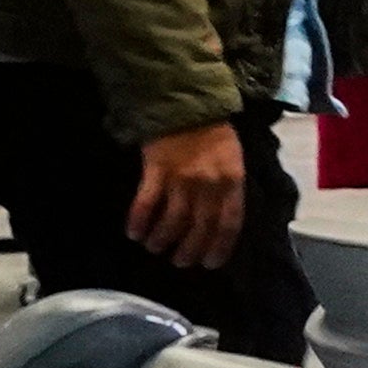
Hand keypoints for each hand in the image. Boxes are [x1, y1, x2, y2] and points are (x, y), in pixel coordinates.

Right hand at [125, 123, 249, 272]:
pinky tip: (134, 233)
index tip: (209, 263)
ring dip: (162, 239)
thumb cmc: (213, 133)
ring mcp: (181, 177)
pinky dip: (139, 221)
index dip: (219, 247)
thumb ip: (230, 188)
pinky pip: (146, 203)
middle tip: (179, 261)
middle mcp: (209, 183)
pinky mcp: (155, 170)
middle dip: (189, 250)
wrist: (185, 104)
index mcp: (232, 181)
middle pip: (200, 227)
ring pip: (172, 220)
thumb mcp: (233, 160)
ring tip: (156, 248)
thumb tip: (223, 220)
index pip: (229, 223)